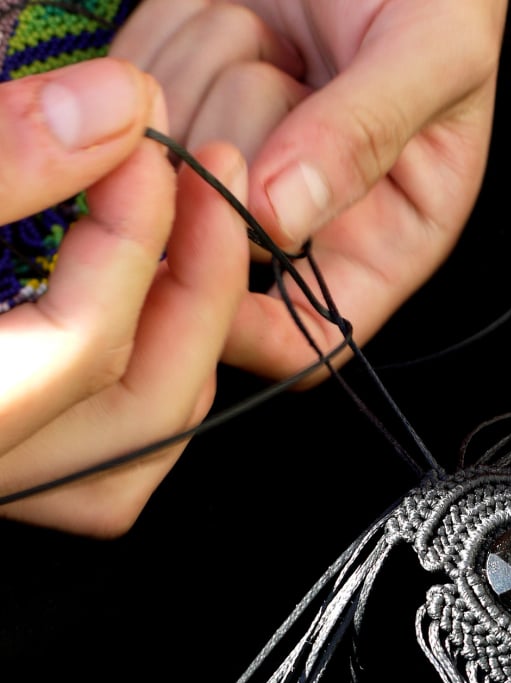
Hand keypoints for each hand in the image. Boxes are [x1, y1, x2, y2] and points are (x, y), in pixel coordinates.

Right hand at [0, 58, 248, 535]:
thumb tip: (118, 109)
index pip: (79, 348)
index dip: (136, 239)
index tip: (150, 140)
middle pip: (144, 409)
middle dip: (203, 289)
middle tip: (212, 178)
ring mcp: (8, 468)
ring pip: (146, 433)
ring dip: (191, 328)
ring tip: (198, 225)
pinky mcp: (18, 444)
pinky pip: (123, 433)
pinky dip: (156, 356)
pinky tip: (156, 286)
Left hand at [112, 0, 507, 379]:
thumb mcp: (431, 56)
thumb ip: (367, 136)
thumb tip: (282, 217)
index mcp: (382, 243)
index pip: (307, 341)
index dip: (255, 328)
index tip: (218, 262)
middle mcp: (303, 224)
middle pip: (221, 248)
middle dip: (246, 139)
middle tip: (299, 71)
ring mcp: (236, 169)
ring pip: (169, 167)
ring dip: (215, 71)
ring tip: (281, 35)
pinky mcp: (184, 110)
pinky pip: (138, 99)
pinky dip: (178, 37)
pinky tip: (239, 17)